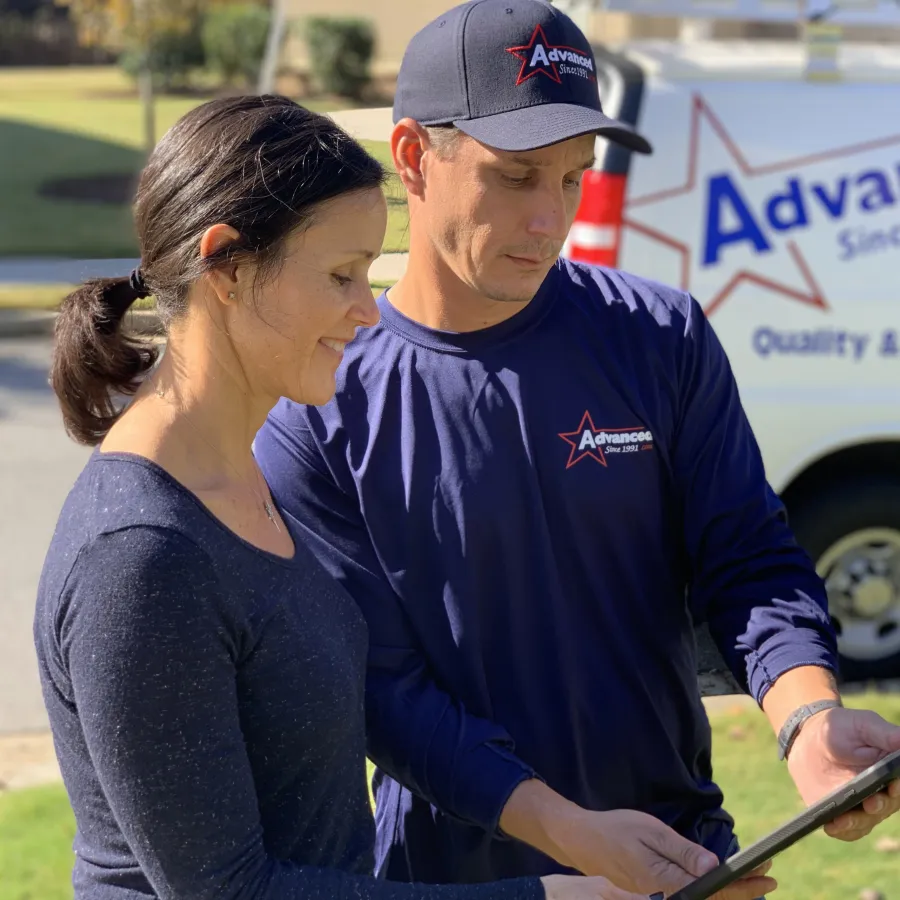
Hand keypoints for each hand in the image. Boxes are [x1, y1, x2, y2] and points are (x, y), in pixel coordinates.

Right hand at [545, 808, 777, 898]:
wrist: (582, 840)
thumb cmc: (616, 830)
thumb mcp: (651, 832)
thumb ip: (683, 852)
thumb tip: (715, 867)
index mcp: (667, 884)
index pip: (715, 890)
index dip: (744, 885)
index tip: (768, 872)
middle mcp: (665, 899)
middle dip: (743, 892)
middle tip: (770, 877)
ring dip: (728, 894)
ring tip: (753, 883)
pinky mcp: (654, 897)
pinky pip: (689, 898)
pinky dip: (709, 893)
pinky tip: (719, 885)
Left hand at [787, 706, 899, 840]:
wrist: (809, 737)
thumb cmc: (842, 728)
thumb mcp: (863, 725)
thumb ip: (884, 734)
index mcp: (893, 773)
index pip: (899, 786)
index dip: (898, 788)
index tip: (894, 785)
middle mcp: (883, 794)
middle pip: (887, 806)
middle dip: (879, 805)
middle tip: (871, 802)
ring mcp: (863, 806)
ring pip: (867, 821)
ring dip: (857, 821)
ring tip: (843, 818)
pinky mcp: (842, 814)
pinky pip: (846, 829)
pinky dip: (841, 830)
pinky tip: (830, 825)